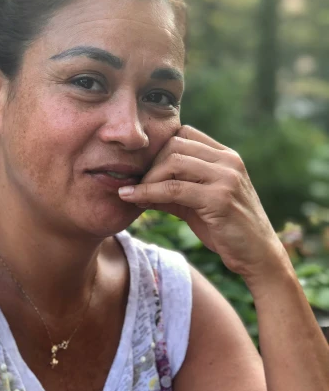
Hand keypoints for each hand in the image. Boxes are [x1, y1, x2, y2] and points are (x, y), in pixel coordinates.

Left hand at [118, 125, 286, 279]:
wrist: (258, 256)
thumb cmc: (227, 230)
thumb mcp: (196, 204)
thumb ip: (171, 190)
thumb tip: (133, 186)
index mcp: (226, 157)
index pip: (185, 133)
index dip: (160, 148)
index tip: (144, 169)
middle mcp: (229, 161)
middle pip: (175, 145)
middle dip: (151, 164)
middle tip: (136, 183)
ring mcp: (226, 178)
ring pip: (173, 162)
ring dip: (147, 178)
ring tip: (132, 193)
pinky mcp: (220, 198)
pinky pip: (174, 189)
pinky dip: (148, 192)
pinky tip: (133, 198)